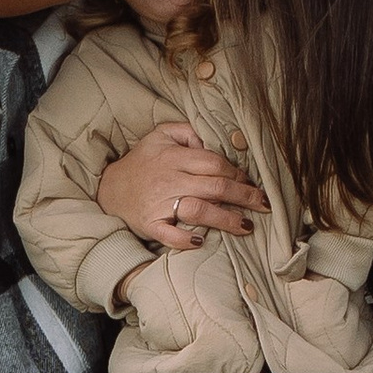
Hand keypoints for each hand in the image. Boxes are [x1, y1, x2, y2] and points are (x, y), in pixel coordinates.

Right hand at [97, 120, 263, 247]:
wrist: (109, 188)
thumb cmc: (142, 162)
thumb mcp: (161, 135)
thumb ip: (187, 131)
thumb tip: (212, 140)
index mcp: (174, 157)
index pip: (215, 163)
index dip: (237, 174)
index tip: (252, 183)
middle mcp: (169, 179)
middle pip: (215, 187)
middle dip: (244, 197)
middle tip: (264, 205)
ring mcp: (159, 204)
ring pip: (199, 210)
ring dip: (226, 219)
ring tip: (246, 226)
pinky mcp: (151, 224)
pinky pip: (170, 234)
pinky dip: (185, 239)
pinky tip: (201, 241)